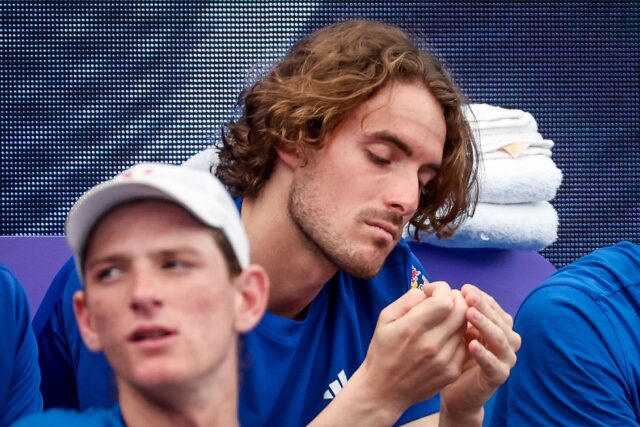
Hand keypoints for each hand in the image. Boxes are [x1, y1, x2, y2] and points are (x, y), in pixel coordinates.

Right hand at [352, 282, 468, 420]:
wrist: (384, 390)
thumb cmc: (383, 350)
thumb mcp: (385, 318)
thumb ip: (408, 300)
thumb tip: (429, 291)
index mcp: (411, 329)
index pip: (444, 300)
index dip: (442, 289)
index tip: (432, 291)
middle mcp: (430, 345)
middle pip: (461, 311)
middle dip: (455, 298)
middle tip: (444, 299)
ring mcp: (444, 360)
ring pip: (464, 326)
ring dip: (456, 316)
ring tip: (442, 318)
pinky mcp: (452, 371)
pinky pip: (464, 344)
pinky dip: (457, 335)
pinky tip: (444, 336)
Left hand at [439, 284, 520, 425]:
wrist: (454, 392)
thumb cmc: (452, 356)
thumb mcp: (454, 330)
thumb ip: (456, 313)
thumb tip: (444, 289)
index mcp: (497, 327)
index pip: (494, 307)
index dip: (481, 297)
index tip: (465, 288)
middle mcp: (506, 342)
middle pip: (500, 320)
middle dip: (484, 306)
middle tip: (467, 296)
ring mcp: (505, 360)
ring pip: (501, 339)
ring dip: (486, 325)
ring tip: (468, 314)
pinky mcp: (497, 378)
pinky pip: (495, 366)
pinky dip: (485, 355)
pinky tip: (471, 345)